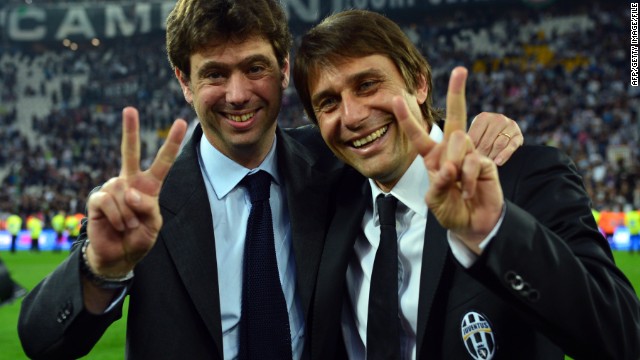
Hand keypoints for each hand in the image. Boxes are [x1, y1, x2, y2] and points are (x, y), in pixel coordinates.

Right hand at [86, 107, 186, 277]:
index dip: (172, 143)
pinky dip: (117, 218)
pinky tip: (116, 225)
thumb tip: (129, 192)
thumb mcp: (153, 224)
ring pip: (124, 194)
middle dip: (129, 130)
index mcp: (148, 185)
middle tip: (129, 109)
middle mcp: (129, 181)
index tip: (181, 123)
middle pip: (129, 152)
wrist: (118, 255)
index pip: (163, 161)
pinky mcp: (97, 198)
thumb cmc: (138, 237)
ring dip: (129, 216)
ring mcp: (112, 188)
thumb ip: (148, 207)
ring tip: (127, 226)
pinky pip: (110, 202)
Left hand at [394, 67, 503, 253]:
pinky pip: (473, 161)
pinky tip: (468, 190)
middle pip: (454, 118)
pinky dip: (467, 179)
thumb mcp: (435, 201)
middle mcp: (452, 151)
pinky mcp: (486, 162)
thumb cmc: (451, 210)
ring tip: (457, 185)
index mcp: (434, 157)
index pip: (418, 135)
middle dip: (457, 93)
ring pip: (459, 141)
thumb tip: (450, 166)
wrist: (474, 224)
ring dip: (454, 164)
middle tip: (461, 69)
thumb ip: (438, 184)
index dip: (407, 118)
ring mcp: (471, 154)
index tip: (396, 98)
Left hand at [468, 112, 523, 165]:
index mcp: (483, 117)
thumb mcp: (475, 136)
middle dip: (481, 155)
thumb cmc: (483, 139)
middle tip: (476, 164)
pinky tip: (498, 163)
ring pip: (499, 144)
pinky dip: (504, 155)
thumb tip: (461, 152)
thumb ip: (468, 141)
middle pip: (486, 142)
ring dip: (492, 156)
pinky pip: (511, 146)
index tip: (467, 159)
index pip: (474, 136)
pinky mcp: (518, 135)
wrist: (503, 137)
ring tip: (486, 164)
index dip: (471, 150)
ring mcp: (510, 126)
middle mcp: (498, 118)